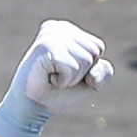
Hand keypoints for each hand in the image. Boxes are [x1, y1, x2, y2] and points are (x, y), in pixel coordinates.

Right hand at [0, 19, 110, 136]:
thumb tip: (92, 75)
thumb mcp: (89, 81)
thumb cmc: (58, 93)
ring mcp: (51, 34)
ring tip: (52, 77)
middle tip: (58, 76)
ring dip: (72, 78)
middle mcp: (58, 27)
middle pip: (94, 52)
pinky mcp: (46, 45)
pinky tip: (48, 78)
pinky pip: (73, 67)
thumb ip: (103, 71)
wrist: (32, 108)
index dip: (87, 69)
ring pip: (85, 60)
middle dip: (81, 73)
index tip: (65, 72)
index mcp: (67, 30)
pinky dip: (64, 81)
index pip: (98, 47)